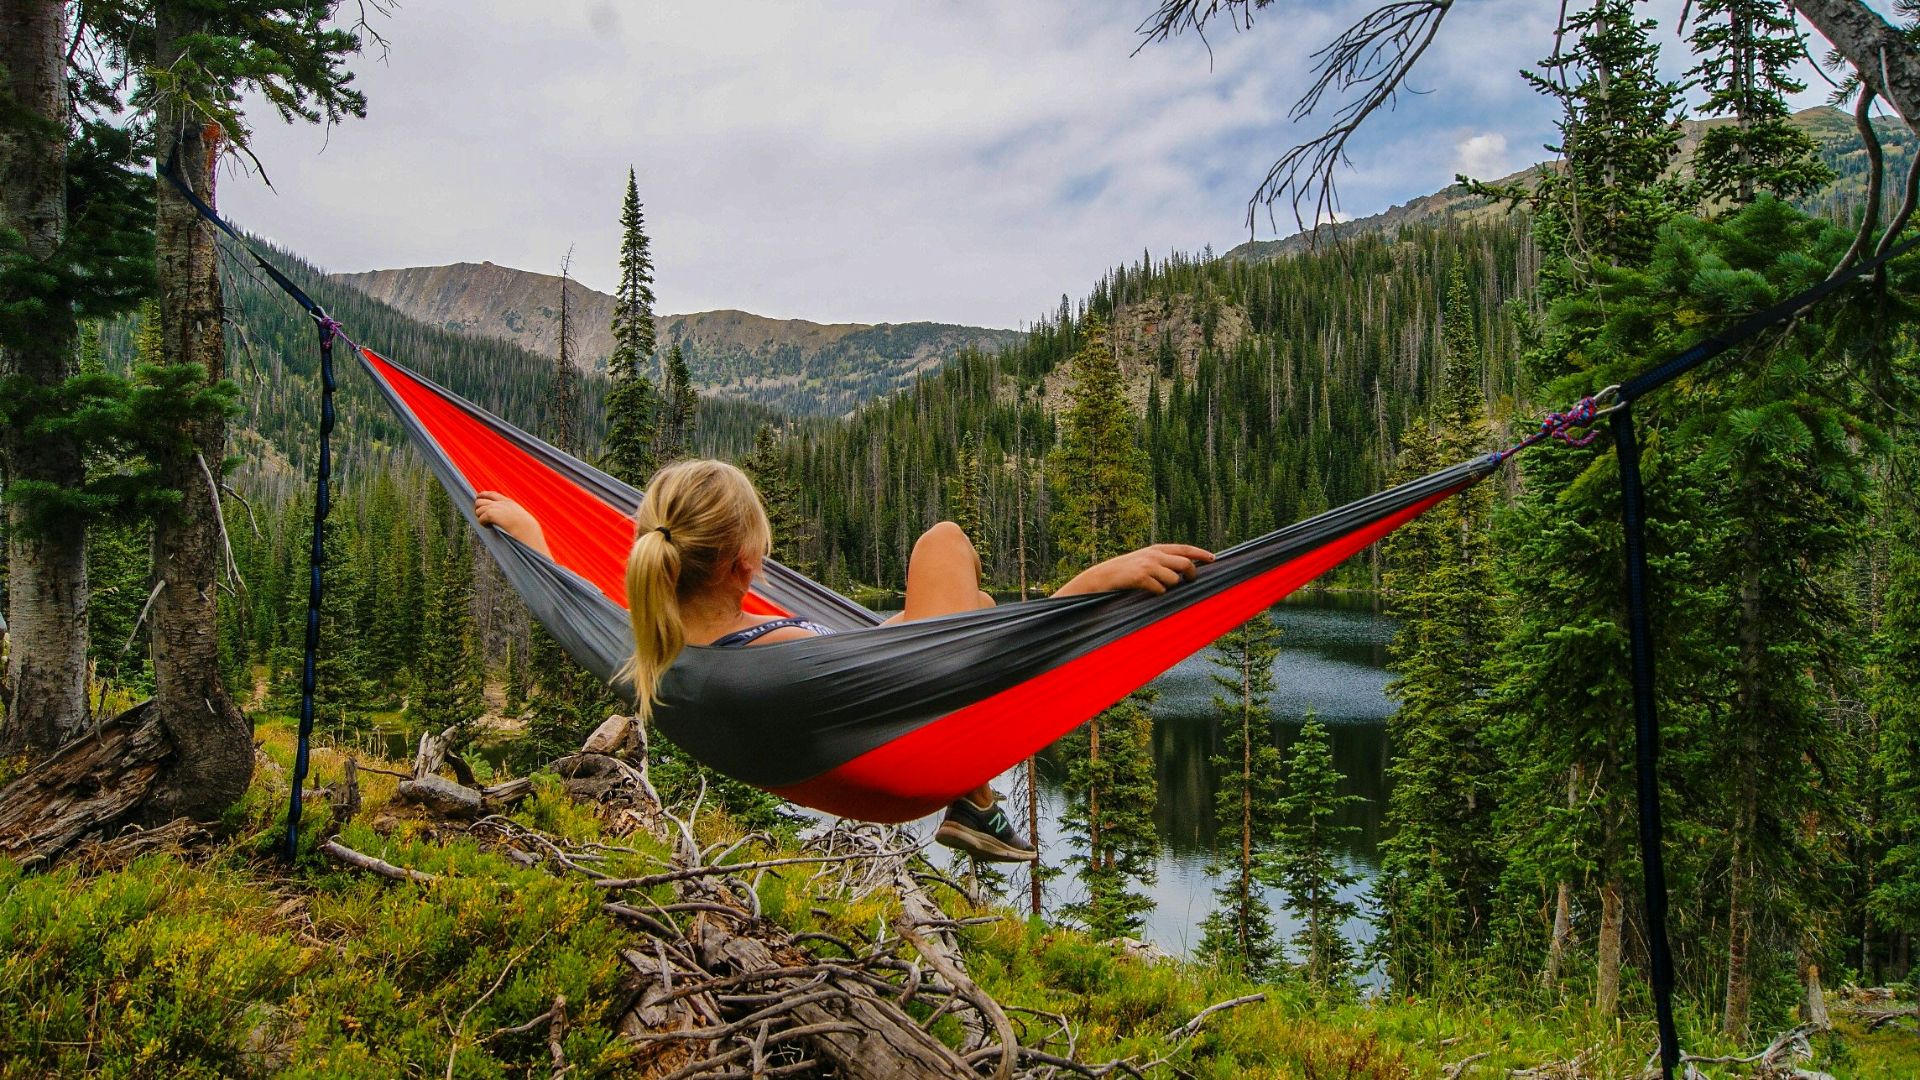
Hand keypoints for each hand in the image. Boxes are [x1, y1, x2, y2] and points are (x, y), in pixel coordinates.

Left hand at [474, 491, 550, 556]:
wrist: (527, 530)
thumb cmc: (527, 528)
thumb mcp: (520, 518)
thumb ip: (512, 515)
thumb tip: (506, 521)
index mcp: (508, 502)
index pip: (492, 494)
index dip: (483, 496)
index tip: (479, 499)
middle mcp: (501, 502)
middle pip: (480, 500)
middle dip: (478, 508)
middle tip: (482, 517)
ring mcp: (496, 507)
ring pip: (478, 508)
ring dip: (480, 516)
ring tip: (487, 524)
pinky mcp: (491, 514)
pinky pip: (480, 517)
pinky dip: (482, 523)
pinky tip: (489, 527)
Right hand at [1055, 543, 1215, 596]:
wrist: (1100, 578)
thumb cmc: (1124, 573)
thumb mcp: (1144, 561)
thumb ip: (1162, 562)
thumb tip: (1184, 570)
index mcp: (1156, 549)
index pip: (1184, 549)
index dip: (1200, 553)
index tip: (1214, 559)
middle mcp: (1154, 554)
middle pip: (1185, 564)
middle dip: (1192, 574)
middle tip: (1192, 582)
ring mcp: (1147, 565)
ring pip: (1174, 580)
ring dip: (1170, 587)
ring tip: (1157, 588)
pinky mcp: (1140, 577)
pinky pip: (1160, 589)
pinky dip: (1158, 593)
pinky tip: (1148, 592)